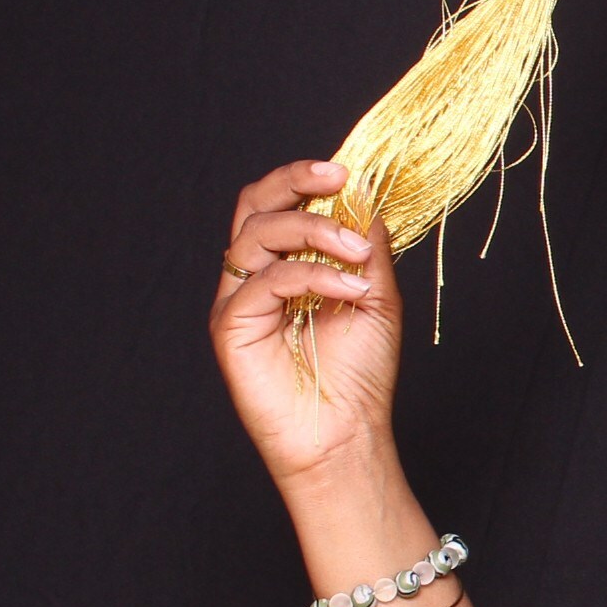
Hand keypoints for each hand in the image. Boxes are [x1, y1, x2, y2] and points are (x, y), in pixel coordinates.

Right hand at [211, 159, 402, 489]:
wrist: (346, 436)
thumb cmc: (358, 376)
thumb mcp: (375, 296)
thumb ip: (366, 247)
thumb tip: (364, 193)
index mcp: (284, 266)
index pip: (279, 203)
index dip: (305, 178)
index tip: (348, 170)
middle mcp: (253, 278)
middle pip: (252, 205)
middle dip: (293, 181)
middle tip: (336, 177)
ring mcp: (238, 301)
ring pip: (257, 234)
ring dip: (315, 231)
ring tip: (357, 253)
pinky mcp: (230, 327)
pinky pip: (265, 280)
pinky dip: (312, 275)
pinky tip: (349, 290)